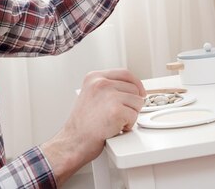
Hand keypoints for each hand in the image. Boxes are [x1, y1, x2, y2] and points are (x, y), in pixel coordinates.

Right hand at [40, 69, 144, 185]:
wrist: (74, 141)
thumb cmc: (82, 124)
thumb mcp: (91, 95)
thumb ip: (108, 88)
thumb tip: (131, 88)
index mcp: (94, 77)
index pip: (125, 73)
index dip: (136, 84)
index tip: (140, 92)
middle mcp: (101, 83)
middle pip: (134, 89)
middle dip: (131, 104)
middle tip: (119, 115)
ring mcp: (109, 96)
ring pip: (137, 102)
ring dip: (130, 115)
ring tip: (115, 121)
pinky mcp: (116, 110)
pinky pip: (134, 116)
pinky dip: (128, 125)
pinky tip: (115, 127)